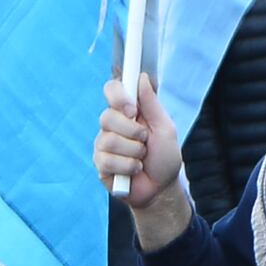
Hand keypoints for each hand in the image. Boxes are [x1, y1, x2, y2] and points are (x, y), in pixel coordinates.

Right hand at [96, 84, 195, 247]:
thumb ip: (152, 104)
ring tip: (141, 159)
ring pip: (109, 140)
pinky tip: (133, 171)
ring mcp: (104, 144)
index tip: (132, 109)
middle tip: (145, 141)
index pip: (112, 89)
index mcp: (127, 111)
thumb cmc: (164, 157)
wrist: (161, 189)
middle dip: (132, 132)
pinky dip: (127, 167)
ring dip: (133, 152)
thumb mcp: (165, 128)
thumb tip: (142, 77)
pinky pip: (107, 160)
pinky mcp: (100, 163)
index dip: (118, 96)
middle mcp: (112, 125)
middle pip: (107, 116)